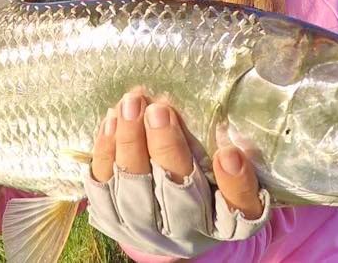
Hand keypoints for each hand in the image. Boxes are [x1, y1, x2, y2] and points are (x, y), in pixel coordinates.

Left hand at [83, 90, 270, 257]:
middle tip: (158, 110)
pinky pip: (101, 188)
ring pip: (132, 189)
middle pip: (174, 194)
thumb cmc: (208, 192)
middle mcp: (184, 231)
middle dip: (164, 148)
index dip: (235, 183)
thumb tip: (230, 140)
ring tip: (130, 106)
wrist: (168, 227)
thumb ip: (237, 165)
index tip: (229, 154)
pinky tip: (111, 121)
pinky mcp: (111, 220)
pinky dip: (104, 153)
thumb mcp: (232, 183)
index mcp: (224, 223)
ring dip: (128, 144)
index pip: (236, 208)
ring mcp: (144, 229)